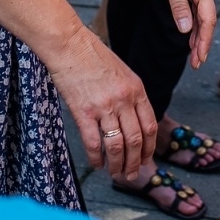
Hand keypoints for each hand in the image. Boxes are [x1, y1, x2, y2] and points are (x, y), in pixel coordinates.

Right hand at [45, 28, 158, 181]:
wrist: (69, 45)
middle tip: (131, 174)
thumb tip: (133, 122)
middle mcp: (124, 99)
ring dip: (117, 164)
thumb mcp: (122, 73)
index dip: (149, 148)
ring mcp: (104, 106)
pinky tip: (96, 164)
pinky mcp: (83, 111)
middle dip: (135, 162)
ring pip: (117, 145)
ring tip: (115, 174)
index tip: (146, 160)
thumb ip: (130, 96)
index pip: (150, 126)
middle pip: (136, 140)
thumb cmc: (93, 56)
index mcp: (136, 89)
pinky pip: (93, 142)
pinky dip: (96, 157)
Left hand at [151, 0, 217, 67]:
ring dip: (199, 36)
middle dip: (203, 43)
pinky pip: (197, 8)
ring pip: (203, 16)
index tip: (200, 58)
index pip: (208, 19)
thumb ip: (179, 5)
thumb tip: (185, 30)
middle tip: (196, 64)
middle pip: (208, 21)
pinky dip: (194, 24)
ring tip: (194, 56)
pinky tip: (190, 35)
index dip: (205, 40)